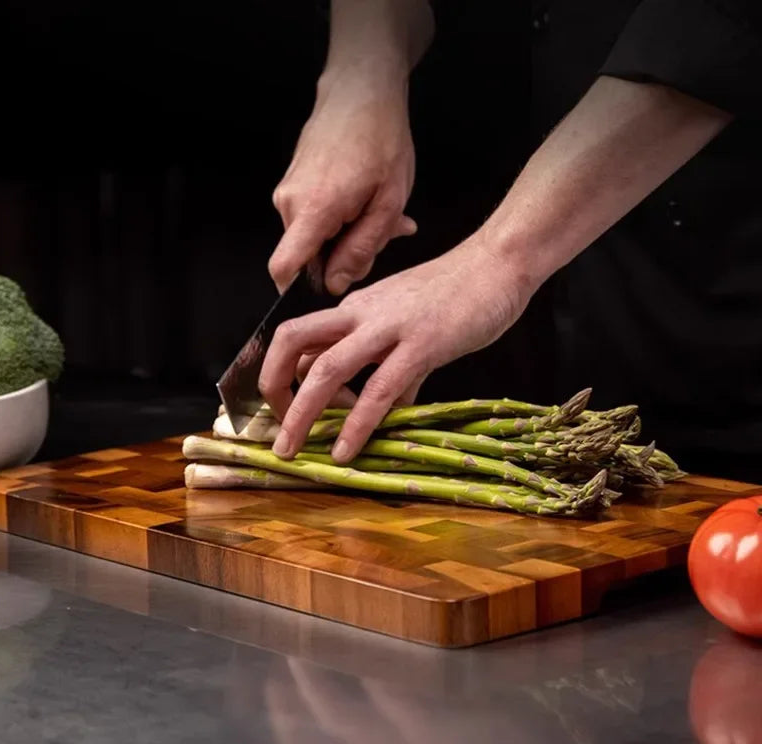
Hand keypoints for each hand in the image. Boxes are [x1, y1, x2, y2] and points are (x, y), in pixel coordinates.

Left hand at [259, 235, 535, 461]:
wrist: (498, 264)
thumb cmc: (456, 294)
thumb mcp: (406, 325)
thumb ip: (389, 365)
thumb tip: (385, 407)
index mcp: (354, 309)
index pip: (299, 337)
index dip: (282, 374)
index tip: (285, 410)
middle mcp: (360, 314)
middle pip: (293, 343)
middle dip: (274, 389)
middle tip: (277, 433)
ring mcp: (388, 328)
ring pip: (327, 369)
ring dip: (302, 414)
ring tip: (293, 450)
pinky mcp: (421, 345)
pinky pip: (379, 389)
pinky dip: (357, 424)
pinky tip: (347, 450)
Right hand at [268, 68, 417, 295]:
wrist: (360, 89)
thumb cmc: (380, 139)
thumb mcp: (388, 203)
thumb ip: (362, 249)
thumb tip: (336, 283)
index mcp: (313, 210)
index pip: (284, 268)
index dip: (299, 291)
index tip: (325, 292)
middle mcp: (290, 203)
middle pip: (309, 258)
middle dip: (345, 257)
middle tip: (382, 235)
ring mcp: (288, 193)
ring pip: (315, 238)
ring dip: (348, 236)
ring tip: (380, 212)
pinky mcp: (294, 185)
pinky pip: (314, 218)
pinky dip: (342, 220)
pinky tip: (367, 202)